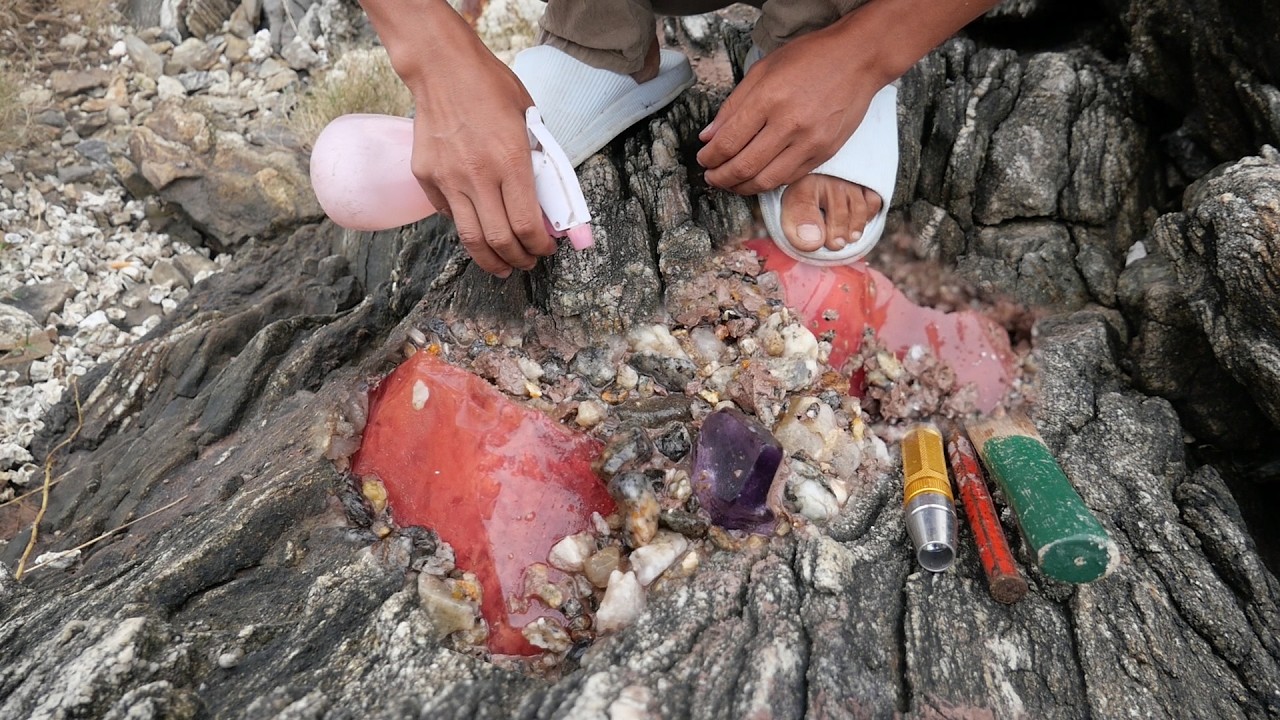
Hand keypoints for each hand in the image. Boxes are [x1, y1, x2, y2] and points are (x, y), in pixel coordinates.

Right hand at [411, 52, 554, 276]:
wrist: (442, 67)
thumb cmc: (491, 88)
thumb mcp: (530, 121)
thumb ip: (541, 162)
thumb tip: (550, 203)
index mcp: (509, 161)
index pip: (527, 225)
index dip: (540, 246)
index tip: (546, 248)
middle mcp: (477, 175)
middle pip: (500, 240)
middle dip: (518, 259)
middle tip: (527, 262)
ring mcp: (448, 179)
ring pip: (470, 238)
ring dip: (490, 260)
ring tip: (502, 266)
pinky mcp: (427, 177)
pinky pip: (449, 215)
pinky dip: (466, 227)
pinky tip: (478, 227)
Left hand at [696, 20, 881, 195]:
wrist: (858, 60)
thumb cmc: (810, 58)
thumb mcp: (762, 70)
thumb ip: (733, 106)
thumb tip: (709, 136)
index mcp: (768, 99)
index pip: (728, 142)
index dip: (709, 157)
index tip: (703, 158)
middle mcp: (789, 124)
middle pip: (743, 167)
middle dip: (720, 177)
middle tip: (711, 176)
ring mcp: (809, 142)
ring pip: (765, 181)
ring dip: (741, 187)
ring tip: (730, 182)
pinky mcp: (824, 153)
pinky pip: (788, 178)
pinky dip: (767, 182)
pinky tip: (756, 176)